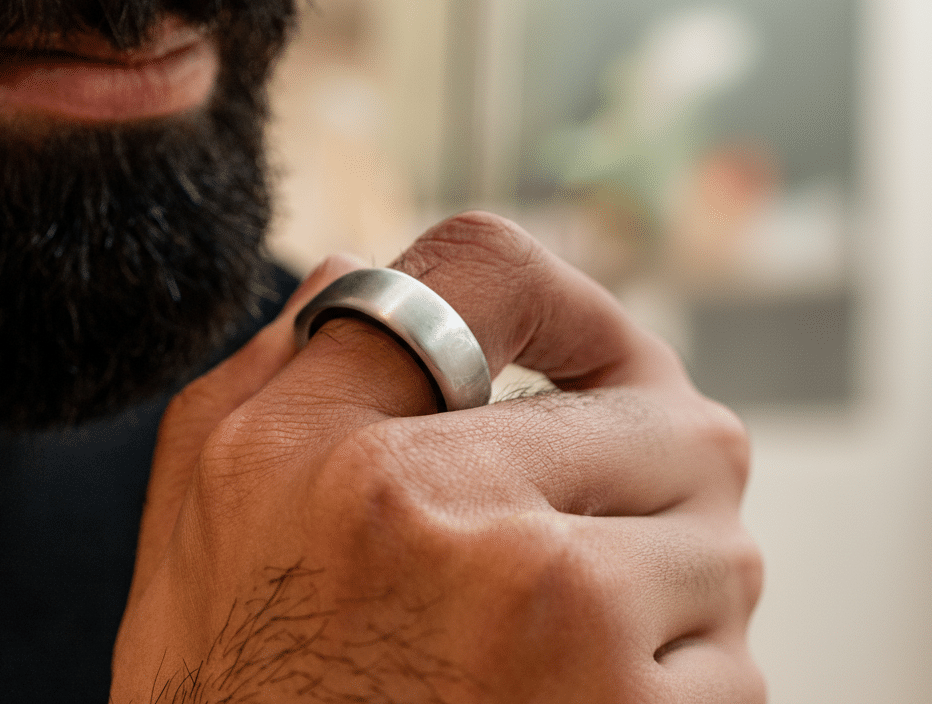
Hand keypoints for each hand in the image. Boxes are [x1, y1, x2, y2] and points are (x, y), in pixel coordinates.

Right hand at [111, 212, 763, 702]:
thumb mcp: (197, 528)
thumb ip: (278, 380)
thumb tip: (364, 277)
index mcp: (338, 458)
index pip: (488, 271)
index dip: (556, 302)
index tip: (572, 360)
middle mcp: (460, 525)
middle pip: (680, 424)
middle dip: (655, 480)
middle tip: (596, 532)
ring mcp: (567, 632)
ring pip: (725, 552)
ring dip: (671, 594)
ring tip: (564, 654)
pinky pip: (735, 674)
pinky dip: (681, 692)